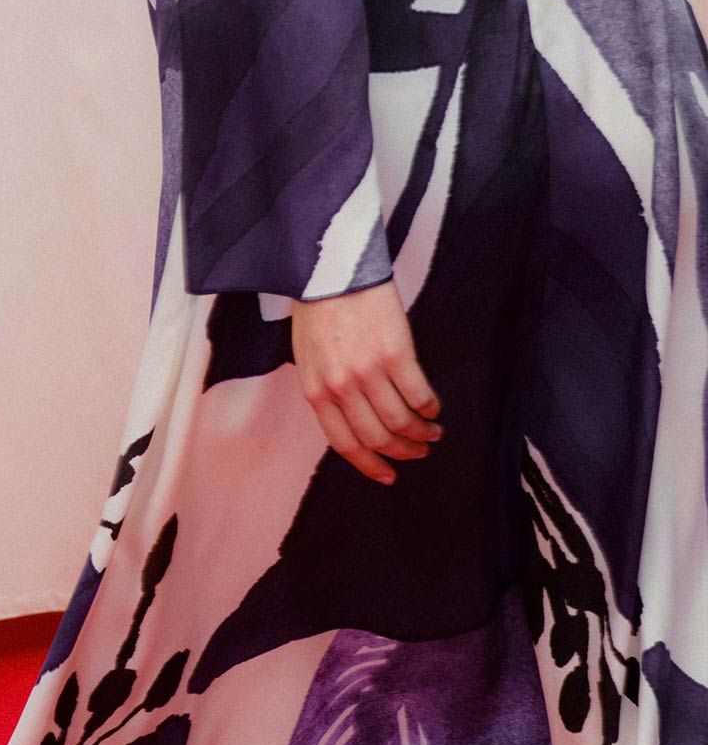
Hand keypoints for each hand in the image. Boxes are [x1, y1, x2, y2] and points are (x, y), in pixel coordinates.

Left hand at [290, 281, 440, 485]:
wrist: (330, 269)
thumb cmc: (318, 310)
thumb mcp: (309, 357)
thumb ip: (328, 389)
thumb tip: (355, 418)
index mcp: (316, 391)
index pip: (344, 444)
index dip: (369, 465)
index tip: (389, 475)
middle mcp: (341, 388)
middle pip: (378, 438)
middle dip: (403, 452)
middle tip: (420, 452)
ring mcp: (368, 373)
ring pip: (402, 422)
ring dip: (423, 434)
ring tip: (433, 432)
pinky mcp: (395, 355)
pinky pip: (419, 395)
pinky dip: (430, 408)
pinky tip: (435, 408)